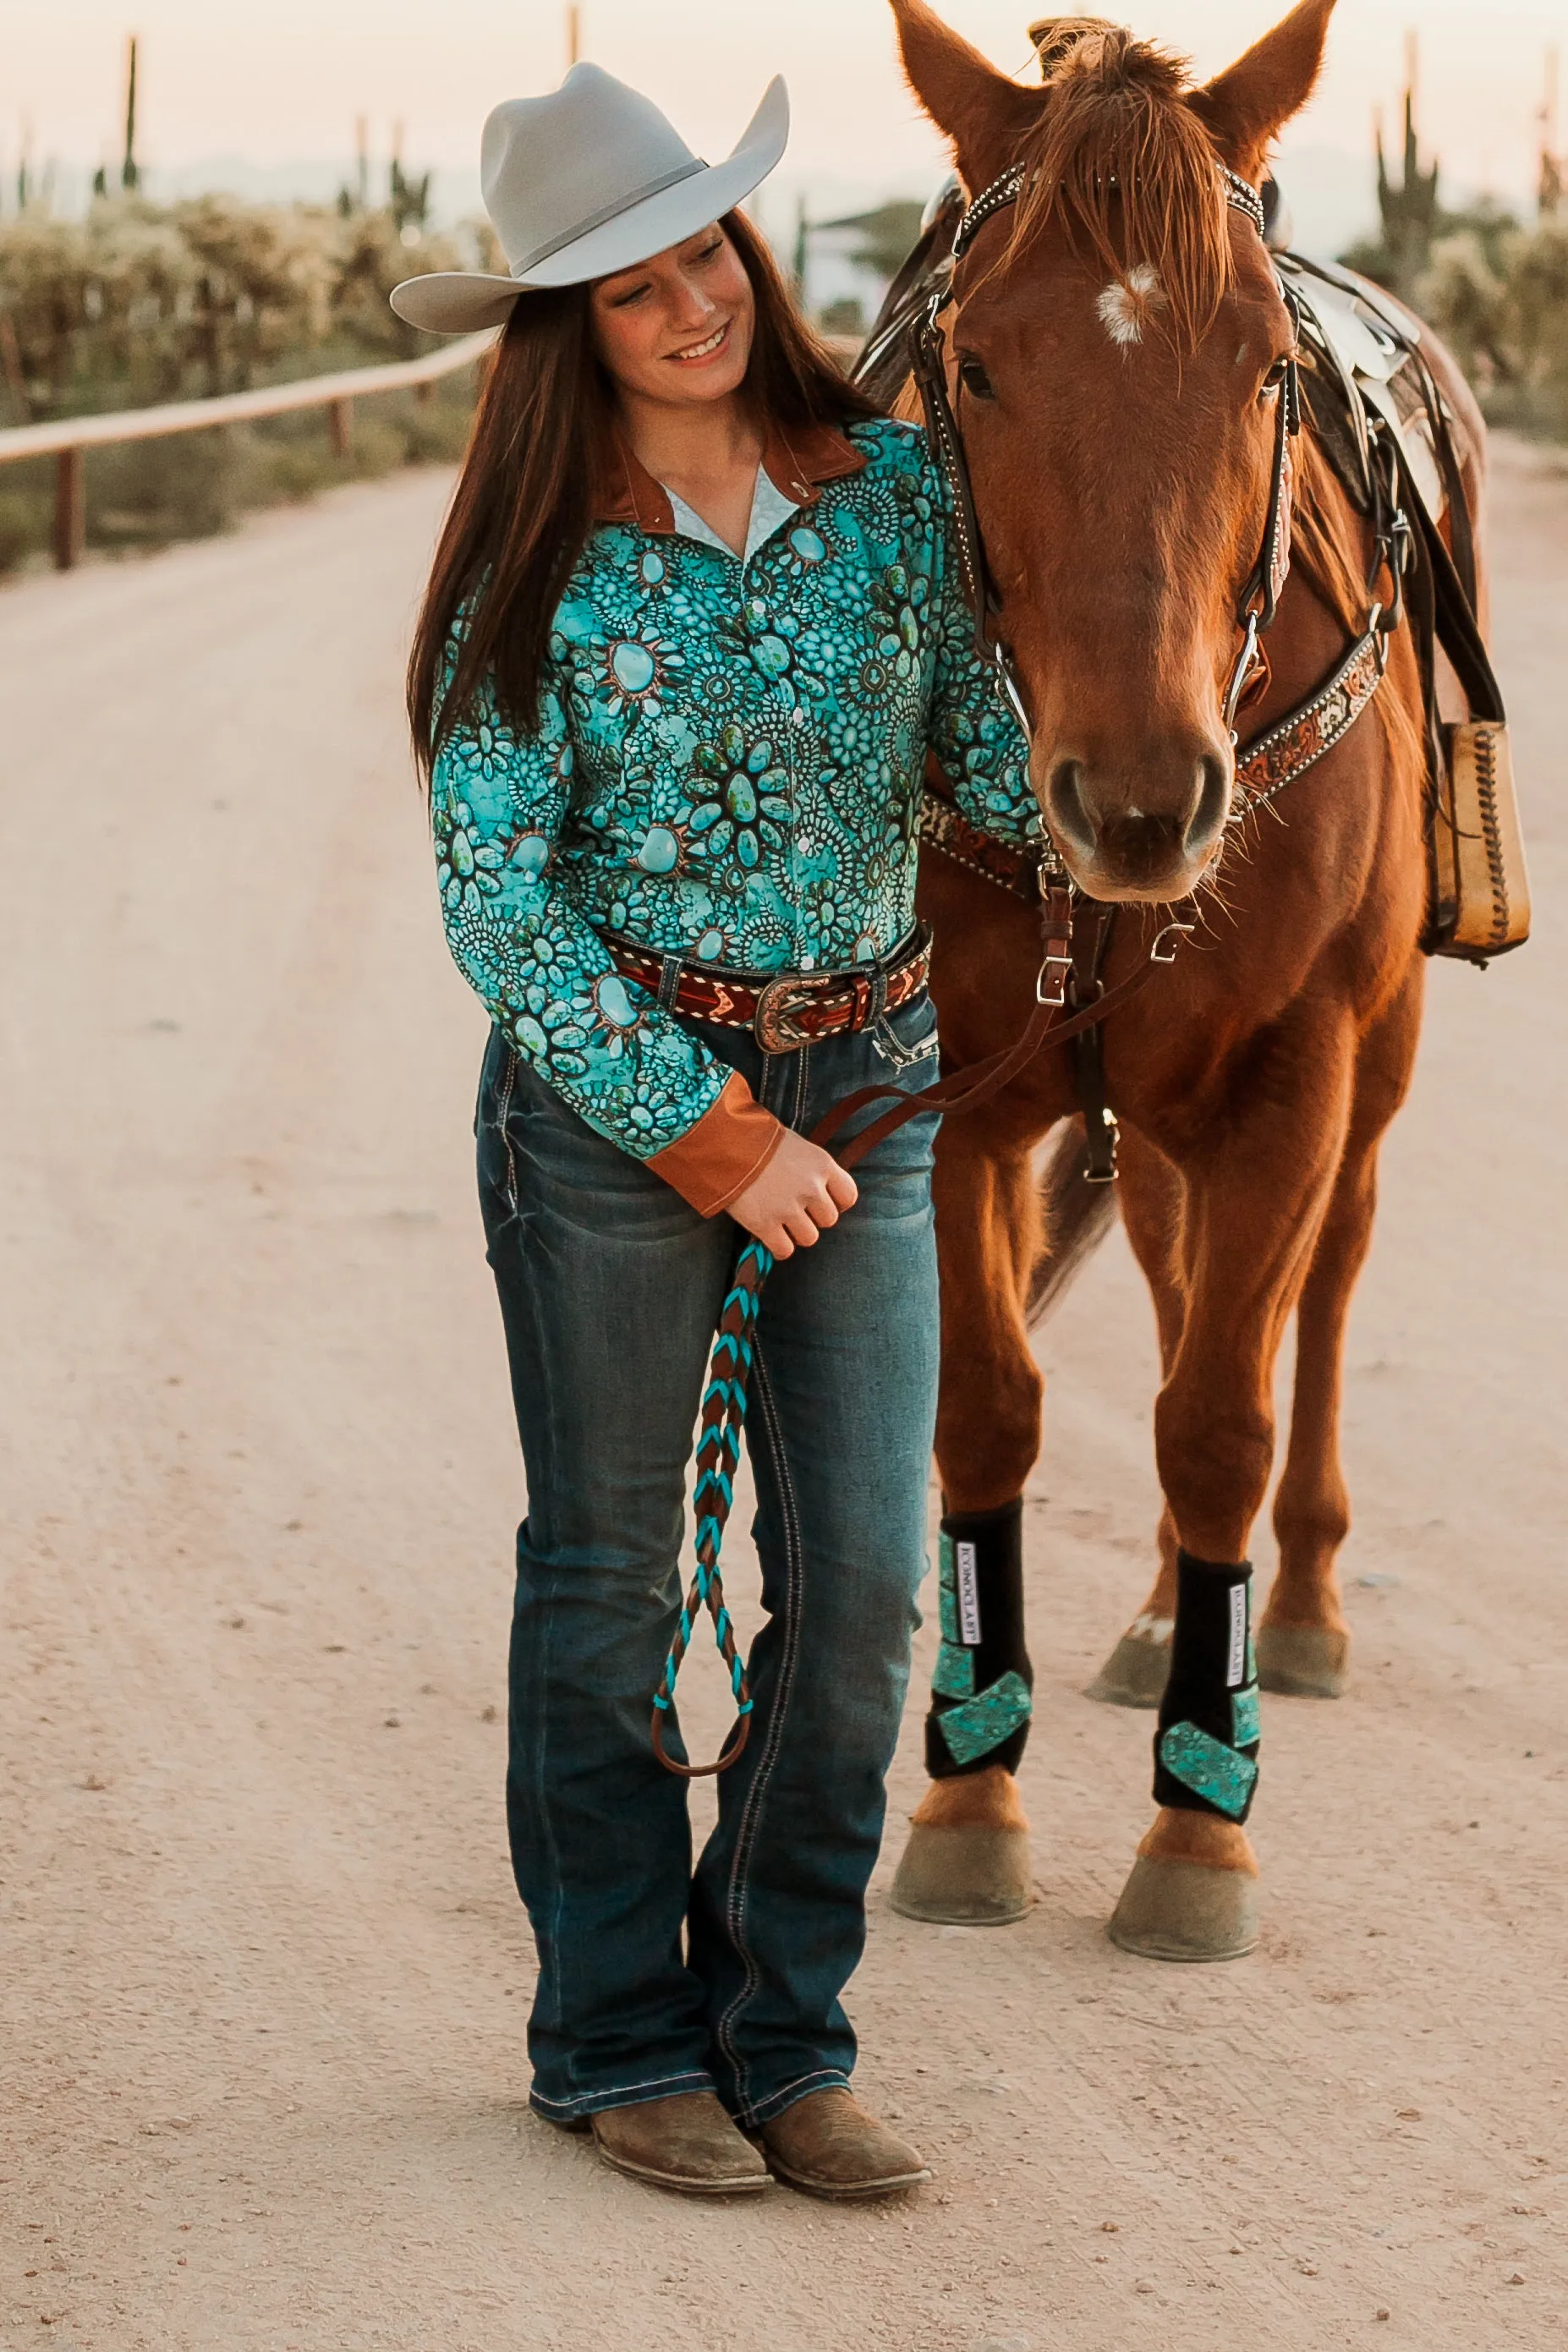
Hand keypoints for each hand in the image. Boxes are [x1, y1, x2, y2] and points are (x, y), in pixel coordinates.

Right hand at [730, 1128, 857, 1258]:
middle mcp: (811, 1188)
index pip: (848, 1196)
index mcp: (822, 1165)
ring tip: (781, 1222)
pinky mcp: (765, 1224)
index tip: (822, 1201)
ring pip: (809, 1238)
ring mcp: (789, 1208)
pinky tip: (770, 1236)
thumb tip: (818, 1188)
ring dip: (796, 1233)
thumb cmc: (759, 1139)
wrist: (725, 1143)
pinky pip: (784, 1250)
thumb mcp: (796, 1145)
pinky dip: (779, 1247)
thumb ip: (811, 1168)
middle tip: (795, 1210)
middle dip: (813, 1218)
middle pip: (829, 1220)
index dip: (836, 1202)